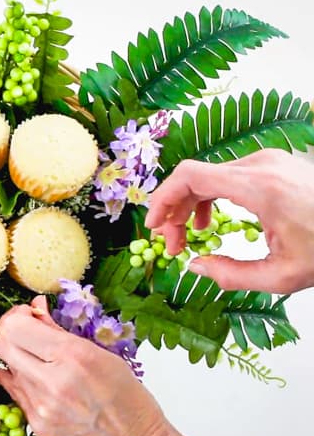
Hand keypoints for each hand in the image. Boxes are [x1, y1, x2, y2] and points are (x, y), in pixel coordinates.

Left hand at [0, 296, 191, 435]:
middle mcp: (53, 382)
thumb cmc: (126, 395)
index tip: (27, 314)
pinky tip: (31, 371)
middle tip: (23, 328)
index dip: (16, 315)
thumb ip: (58, 330)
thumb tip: (35, 308)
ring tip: (36, 353)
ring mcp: (42, 406)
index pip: (16, 327)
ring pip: (6, 367)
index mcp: (73, 356)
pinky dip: (19, 376)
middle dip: (8, 331)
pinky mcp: (37, 423)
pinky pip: (13, 391)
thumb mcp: (99, 352)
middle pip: (2, 345)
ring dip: (16, 354)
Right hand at [145, 149, 313, 293]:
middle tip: (172, 245)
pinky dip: (212, 196)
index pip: (189, 176)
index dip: (161, 200)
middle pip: (194, 176)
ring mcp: (268, 160)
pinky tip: (212, 221)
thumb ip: (231, 275)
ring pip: (210, 175)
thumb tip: (195, 266)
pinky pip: (229, 175)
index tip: (153, 228)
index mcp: (258, 186)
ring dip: (191, 205)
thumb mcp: (283, 275)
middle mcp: (260, 165)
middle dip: (173, 211)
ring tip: (190, 236)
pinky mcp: (274, 164)